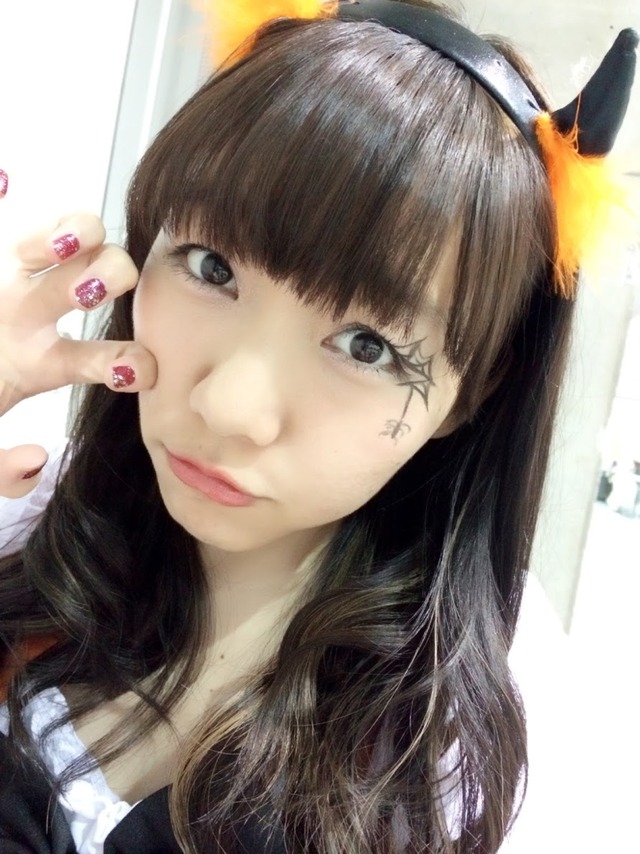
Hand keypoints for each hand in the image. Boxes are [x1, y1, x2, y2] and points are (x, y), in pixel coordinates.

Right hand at [0, 199, 156, 497]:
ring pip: (55, 242)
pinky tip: (3, 181)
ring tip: (59, 248)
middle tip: (94, 289)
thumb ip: (0, 474)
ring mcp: (0, 283)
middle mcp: (28, 317)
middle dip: (108, 278)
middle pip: (91, 285)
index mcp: (37, 364)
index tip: (132, 369)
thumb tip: (39, 461)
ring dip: (70, 235)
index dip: (121, 361)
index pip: (95, 359)